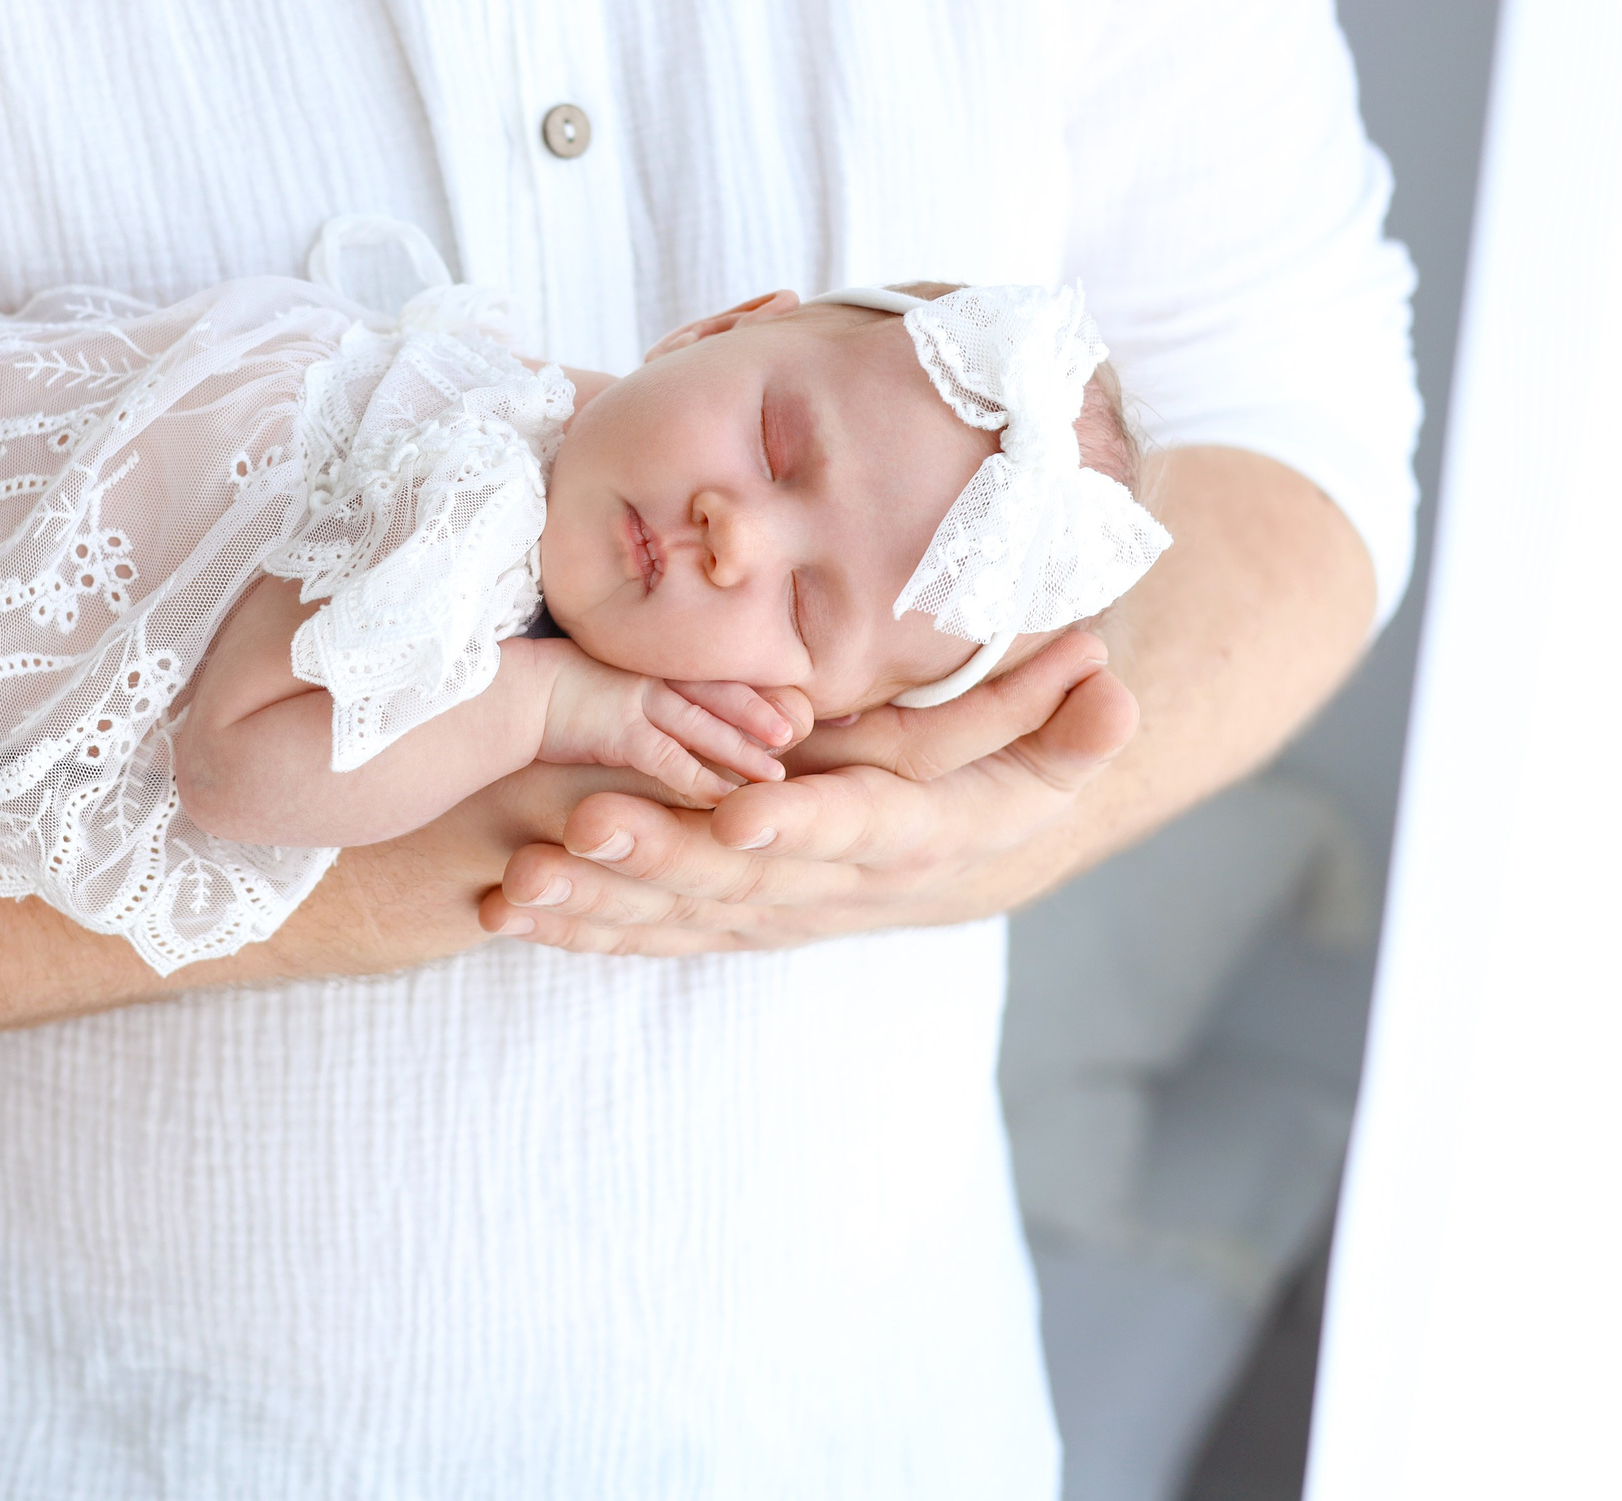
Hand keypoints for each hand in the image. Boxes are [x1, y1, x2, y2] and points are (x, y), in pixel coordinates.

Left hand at [482, 631, 1137, 950]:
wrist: (954, 852)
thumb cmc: (995, 773)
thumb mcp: (1048, 751)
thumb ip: (1074, 728)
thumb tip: (1113, 691)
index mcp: (906, 837)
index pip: (859, 831)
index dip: (806, 826)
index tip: (745, 814)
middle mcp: (829, 886)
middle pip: (741, 882)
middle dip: (660, 860)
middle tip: (581, 827)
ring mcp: (767, 910)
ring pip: (677, 914)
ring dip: (597, 902)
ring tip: (519, 882)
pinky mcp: (719, 919)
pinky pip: (645, 930)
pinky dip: (580, 925)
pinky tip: (508, 911)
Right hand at [536, 646, 803, 806]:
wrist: (499, 693)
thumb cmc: (536, 690)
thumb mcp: (590, 680)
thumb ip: (620, 689)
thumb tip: (630, 704)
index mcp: (642, 662)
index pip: (706, 672)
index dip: (746, 686)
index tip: (782, 701)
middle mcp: (645, 676)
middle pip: (716, 692)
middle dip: (759, 712)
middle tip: (795, 732)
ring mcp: (634, 701)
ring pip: (704, 725)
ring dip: (742, 749)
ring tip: (776, 773)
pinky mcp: (618, 732)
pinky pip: (670, 759)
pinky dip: (702, 779)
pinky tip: (726, 797)